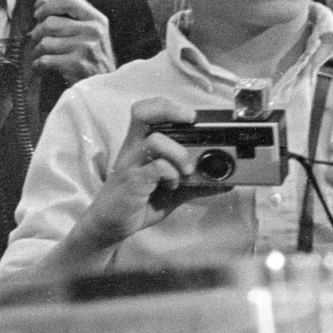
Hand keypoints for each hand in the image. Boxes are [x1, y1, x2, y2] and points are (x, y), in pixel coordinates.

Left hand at [30, 0, 114, 83]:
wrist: (103, 85)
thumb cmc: (92, 58)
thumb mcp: (86, 33)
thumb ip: (64, 16)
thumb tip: (40, 1)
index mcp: (97, 19)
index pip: (70, 1)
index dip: (49, 5)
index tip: (38, 13)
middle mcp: (93, 31)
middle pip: (50, 22)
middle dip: (37, 32)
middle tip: (36, 40)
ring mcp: (85, 48)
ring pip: (45, 42)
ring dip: (35, 51)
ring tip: (38, 56)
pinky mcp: (76, 64)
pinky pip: (44, 60)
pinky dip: (37, 65)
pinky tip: (40, 68)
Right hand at [70, 97, 200, 252]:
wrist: (108, 226)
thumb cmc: (136, 203)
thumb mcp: (171, 191)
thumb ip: (194, 183)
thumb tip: (225, 182)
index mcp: (140, 145)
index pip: (147, 111)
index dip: (169, 106)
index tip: (191, 116)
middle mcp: (133, 150)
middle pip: (143, 113)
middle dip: (171, 110)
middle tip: (191, 121)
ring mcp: (131, 165)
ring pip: (155, 140)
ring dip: (179, 153)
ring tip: (186, 170)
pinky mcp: (132, 183)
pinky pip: (155, 168)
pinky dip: (172, 174)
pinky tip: (173, 186)